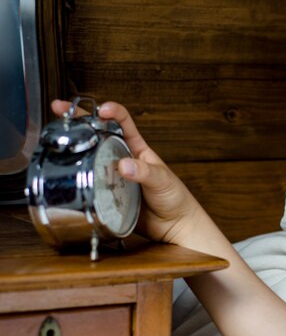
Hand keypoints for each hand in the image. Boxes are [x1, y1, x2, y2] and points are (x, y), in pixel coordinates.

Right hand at [51, 100, 204, 244]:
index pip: (123, 122)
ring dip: (76, 149)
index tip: (101, 109)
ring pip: (90, 159)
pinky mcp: (107, 194)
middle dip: (80, 121)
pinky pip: (90, 184)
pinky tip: (69, 174)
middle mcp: (123, 160)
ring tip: (60, 140)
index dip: (112, 111)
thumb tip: (124, 165)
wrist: (174, 226)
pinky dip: (79, 178)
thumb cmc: (175, 199)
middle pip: (98, 136)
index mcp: (138, 149)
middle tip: (61, 112)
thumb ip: (145, 172)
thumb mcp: (162, 180)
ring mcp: (113, 177)